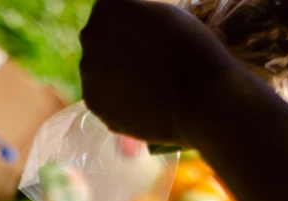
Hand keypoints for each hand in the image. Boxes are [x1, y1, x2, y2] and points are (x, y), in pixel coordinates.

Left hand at [80, 0, 230, 146]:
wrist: (200, 100)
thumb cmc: (193, 51)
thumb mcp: (165, 15)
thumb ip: (137, 19)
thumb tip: (126, 34)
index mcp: (107, 5)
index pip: (115, 14)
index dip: (137, 30)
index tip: (154, 42)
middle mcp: (90, 34)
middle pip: (103, 42)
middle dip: (122, 52)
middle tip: (152, 67)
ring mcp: (87, 71)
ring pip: (101, 72)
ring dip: (119, 79)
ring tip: (151, 88)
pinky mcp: (93, 104)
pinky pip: (105, 99)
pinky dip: (119, 102)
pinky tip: (143, 104)